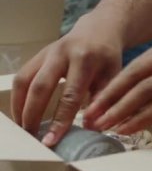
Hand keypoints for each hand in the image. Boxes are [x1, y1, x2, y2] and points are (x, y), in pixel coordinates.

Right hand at [11, 12, 122, 145]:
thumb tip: (90, 127)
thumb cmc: (107, 57)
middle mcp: (61, 53)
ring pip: (24, 80)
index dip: (59, 121)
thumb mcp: (113, 76)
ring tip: (23, 128)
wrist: (98, 30)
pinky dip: (18, 97)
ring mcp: (46, 52)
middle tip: (31, 138)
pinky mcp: (38, 55)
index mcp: (84, 60)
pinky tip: (21, 113)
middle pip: (40, 87)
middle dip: (32, 115)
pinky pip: (22, 76)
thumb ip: (102, 100)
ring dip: (20, 107)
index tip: (51, 141)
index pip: (69, 96)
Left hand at [84, 29, 151, 133]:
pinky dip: (142, 119)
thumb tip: (134, 93)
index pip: (135, 66)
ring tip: (101, 125)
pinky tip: (126, 129)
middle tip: (89, 117)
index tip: (94, 104)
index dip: (112, 87)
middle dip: (108, 99)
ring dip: (120, 111)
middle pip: (135, 77)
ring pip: (146, 92)